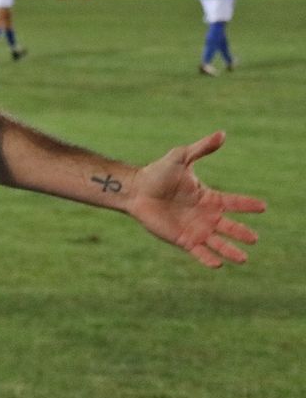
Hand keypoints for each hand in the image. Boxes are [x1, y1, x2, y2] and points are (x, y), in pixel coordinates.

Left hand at [127, 131, 265, 268]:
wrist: (135, 189)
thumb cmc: (157, 172)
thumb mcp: (181, 157)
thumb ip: (202, 149)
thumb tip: (222, 133)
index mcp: (209, 197)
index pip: (233, 202)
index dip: (247, 205)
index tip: (263, 206)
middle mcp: (206, 215)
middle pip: (230, 226)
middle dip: (242, 233)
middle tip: (254, 239)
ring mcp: (195, 229)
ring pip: (218, 243)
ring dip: (231, 251)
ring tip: (243, 258)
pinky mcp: (182, 239)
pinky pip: (199, 252)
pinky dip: (208, 258)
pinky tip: (217, 264)